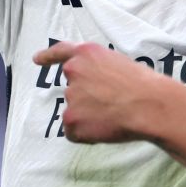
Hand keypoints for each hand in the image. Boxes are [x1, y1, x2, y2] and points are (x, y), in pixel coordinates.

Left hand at [33, 42, 166, 142]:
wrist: (149, 105)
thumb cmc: (143, 85)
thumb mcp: (119, 63)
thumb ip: (99, 70)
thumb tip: (95, 88)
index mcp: (86, 53)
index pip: (61, 52)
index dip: (48, 57)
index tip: (36, 60)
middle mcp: (73, 71)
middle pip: (73, 89)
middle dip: (87, 98)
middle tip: (110, 104)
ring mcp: (70, 96)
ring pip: (75, 111)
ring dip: (88, 116)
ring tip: (113, 115)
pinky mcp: (71, 119)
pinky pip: (74, 132)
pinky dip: (86, 134)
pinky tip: (105, 128)